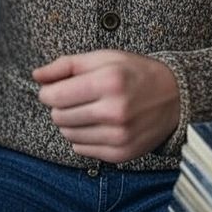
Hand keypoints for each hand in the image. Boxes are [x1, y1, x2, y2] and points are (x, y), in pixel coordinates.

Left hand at [33, 50, 179, 162]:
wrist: (174, 96)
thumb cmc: (135, 72)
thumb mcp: (103, 58)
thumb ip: (66, 65)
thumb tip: (36, 76)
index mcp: (109, 81)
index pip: (56, 96)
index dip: (47, 92)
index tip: (53, 88)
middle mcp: (115, 111)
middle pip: (59, 117)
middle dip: (59, 106)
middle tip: (75, 97)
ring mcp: (119, 136)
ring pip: (68, 135)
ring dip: (70, 122)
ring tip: (87, 109)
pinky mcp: (122, 154)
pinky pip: (82, 150)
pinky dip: (83, 137)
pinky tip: (97, 123)